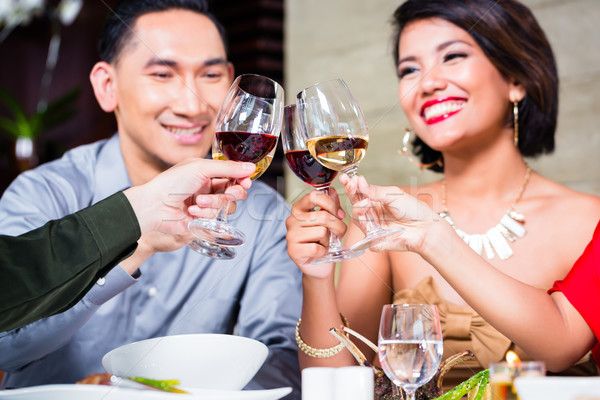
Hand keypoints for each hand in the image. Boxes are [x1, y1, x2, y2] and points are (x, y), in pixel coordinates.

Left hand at [124, 158, 254, 234]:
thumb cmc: (172, 183)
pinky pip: (215, 218)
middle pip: (234, 191)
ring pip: (226, 206)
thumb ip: (228, 168)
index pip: (232, 174)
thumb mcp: (201, 168)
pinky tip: (191, 211)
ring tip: (198, 201)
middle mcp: (207, 187)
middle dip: (234, 192)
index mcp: (206, 172)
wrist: (155, 206)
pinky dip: (204, 214)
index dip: (241, 178)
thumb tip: (251, 167)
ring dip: (214, 203)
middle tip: (231, 192)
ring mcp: (205, 204)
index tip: (246, 181)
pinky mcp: (202, 219)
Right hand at [285, 188, 345, 275]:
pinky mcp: (292, 251)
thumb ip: (331, 206)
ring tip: (324, 244)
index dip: (331, 204)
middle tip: (339, 234)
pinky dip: (323, 252)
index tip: (340, 214)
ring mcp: (290, 235)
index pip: (314, 196)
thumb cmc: (324, 241)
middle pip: (323, 216)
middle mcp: (291, 220)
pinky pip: (317, 248)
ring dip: (329, 241)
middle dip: (338, 226)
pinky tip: (319, 253)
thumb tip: (332, 190)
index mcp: (299, 208)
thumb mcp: (330, 221)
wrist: (319, 265)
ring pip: (322, 232)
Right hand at [341, 175, 437, 252]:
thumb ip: (375, 191)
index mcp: (374, 200)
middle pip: (354, 205)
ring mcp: (373, 227)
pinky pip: (367, 238)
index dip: (350, 185)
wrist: (425, 227)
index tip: (345, 178)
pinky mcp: (376, 241)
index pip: (358, 192)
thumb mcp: (393, 195)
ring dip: (358, 211)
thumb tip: (359, 182)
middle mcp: (371, 213)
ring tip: (364, 205)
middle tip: (352, 187)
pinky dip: (368, 232)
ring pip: (357, 220)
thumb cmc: (412, 209)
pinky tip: (371, 225)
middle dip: (351, 195)